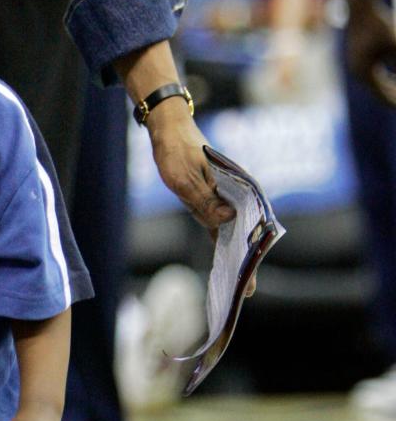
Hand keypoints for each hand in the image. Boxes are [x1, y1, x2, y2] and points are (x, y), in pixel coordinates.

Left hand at [144, 99, 255, 296]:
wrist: (169, 129)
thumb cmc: (177, 151)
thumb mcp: (184, 178)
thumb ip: (204, 200)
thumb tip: (225, 221)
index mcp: (236, 187)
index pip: (248, 225)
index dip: (250, 252)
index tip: (249, 276)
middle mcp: (233, 194)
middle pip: (243, 231)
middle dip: (245, 261)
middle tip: (247, 291)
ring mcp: (222, 196)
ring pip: (230, 229)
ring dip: (233, 253)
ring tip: (238, 283)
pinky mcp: (209, 197)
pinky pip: (216, 221)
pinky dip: (219, 238)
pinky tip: (223, 258)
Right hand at [346, 5, 395, 106]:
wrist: (360, 7)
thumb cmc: (380, 25)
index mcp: (363, 73)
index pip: (384, 96)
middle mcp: (357, 72)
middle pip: (379, 92)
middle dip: (394, 97)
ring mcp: (355, 65)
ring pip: (376, 84)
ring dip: (390, 89)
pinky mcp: (358, 57)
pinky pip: (373, 74)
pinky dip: (385, 79)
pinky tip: (393, 80)